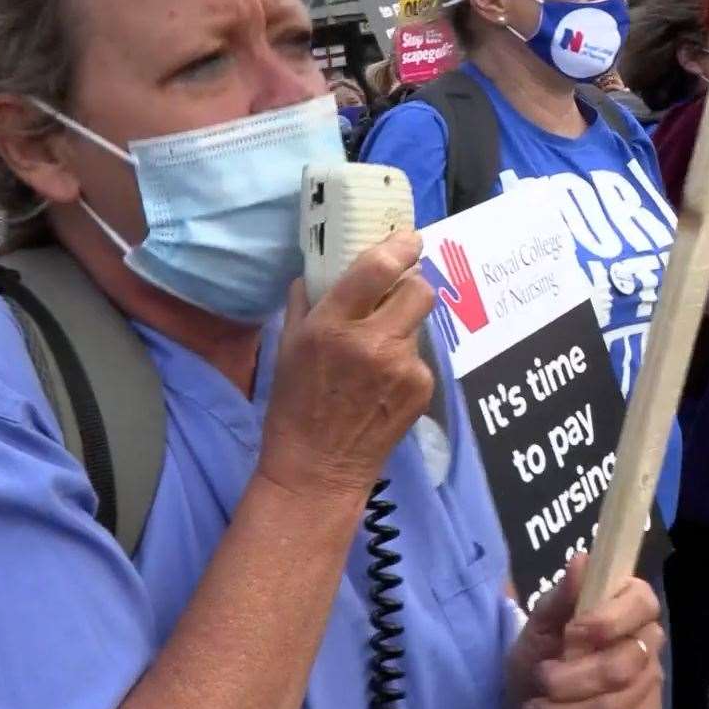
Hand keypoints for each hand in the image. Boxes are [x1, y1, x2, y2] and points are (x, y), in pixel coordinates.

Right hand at [257, 230, 436, 497]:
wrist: (318, 469)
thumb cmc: (294, 406)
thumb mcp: (288, 347)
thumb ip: (307, 302)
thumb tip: (320, 269)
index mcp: (332, 326)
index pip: (378, 268)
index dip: (400, 247)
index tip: (408, 239)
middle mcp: (373, 342)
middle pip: (419, 290)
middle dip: (410, 285)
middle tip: (395, 293)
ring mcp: (402, 368)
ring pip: (419, 324)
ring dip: (403, 326)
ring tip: (376, 352)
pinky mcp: (421, 389)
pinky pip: (419, 357)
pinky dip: (404, 360)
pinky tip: (382, 383)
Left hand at [507, 554, 663, 708]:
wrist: (532, 700)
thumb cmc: (541, 651)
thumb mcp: (539, 624)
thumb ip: (560, 597)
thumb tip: (581, 560)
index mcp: (629, 605)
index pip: (642, 603)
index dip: (609, 620)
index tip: (571, 633)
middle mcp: (649, 644)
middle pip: (625, 664)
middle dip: (573, 680)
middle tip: (540, 681)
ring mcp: (649, 687)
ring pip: (615, 707)